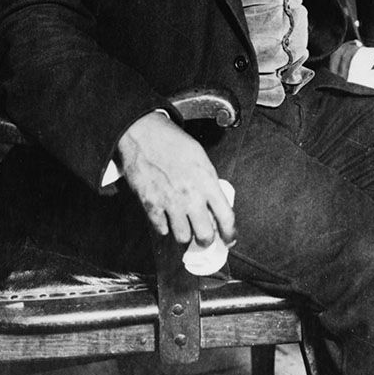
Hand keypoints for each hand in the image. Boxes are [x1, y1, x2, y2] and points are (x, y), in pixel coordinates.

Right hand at [116, 111, 235, 245]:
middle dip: (206, 240)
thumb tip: (213, 204)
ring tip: (183, 227)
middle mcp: (190, 195)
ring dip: (184, 235)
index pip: (226, 216)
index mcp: (207, 181)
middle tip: (204, 237)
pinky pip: (162, 229)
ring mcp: (170, 202)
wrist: (143, 134)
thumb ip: (208, 182)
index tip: (229, 239)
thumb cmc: (172, 142)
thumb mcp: (200, 158)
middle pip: (205, 235)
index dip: (230, 233)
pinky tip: (166, 217)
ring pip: (182, 237)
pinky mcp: (151, 205)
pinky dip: (164, 226)